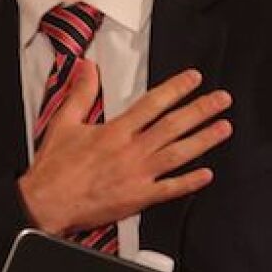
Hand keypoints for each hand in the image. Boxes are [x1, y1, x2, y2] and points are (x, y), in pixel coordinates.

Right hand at [18, 66, 231, 234]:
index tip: (194, 79)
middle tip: (222, 100)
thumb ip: (80, 93)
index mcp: (115, 131)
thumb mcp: (64, 123)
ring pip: (179, 154)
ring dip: (204, 140)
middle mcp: (131, 151)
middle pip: (173, 126)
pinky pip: (170, 189)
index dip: (176, 88)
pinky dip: (190, 182)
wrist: (47, 203)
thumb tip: (86, 68)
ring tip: (224, 128)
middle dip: (201, 110)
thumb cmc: (54, 169)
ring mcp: (138, 175)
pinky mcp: (138, 198)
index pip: (153, 103)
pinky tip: (207, 174)